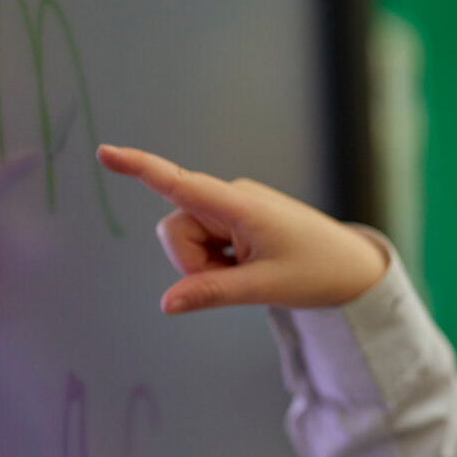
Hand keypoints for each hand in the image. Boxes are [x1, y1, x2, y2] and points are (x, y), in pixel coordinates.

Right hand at [95, 145, 388, 312]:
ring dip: (207, 265)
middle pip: (175, 231)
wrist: (352, 267)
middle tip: (240, 277)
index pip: (180, 184)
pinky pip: (205, 243)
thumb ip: (213, 292)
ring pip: (187, 240)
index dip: (139, 168)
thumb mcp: (265, 287)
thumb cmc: (318, 272)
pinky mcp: (236, 220)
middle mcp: (231, 198)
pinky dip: (218, 262)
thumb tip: (167, 303)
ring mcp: (233, 208)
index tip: (104, 152)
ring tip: (250, 271)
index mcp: (240, 205)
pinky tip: (250, 267)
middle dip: (193, 263)